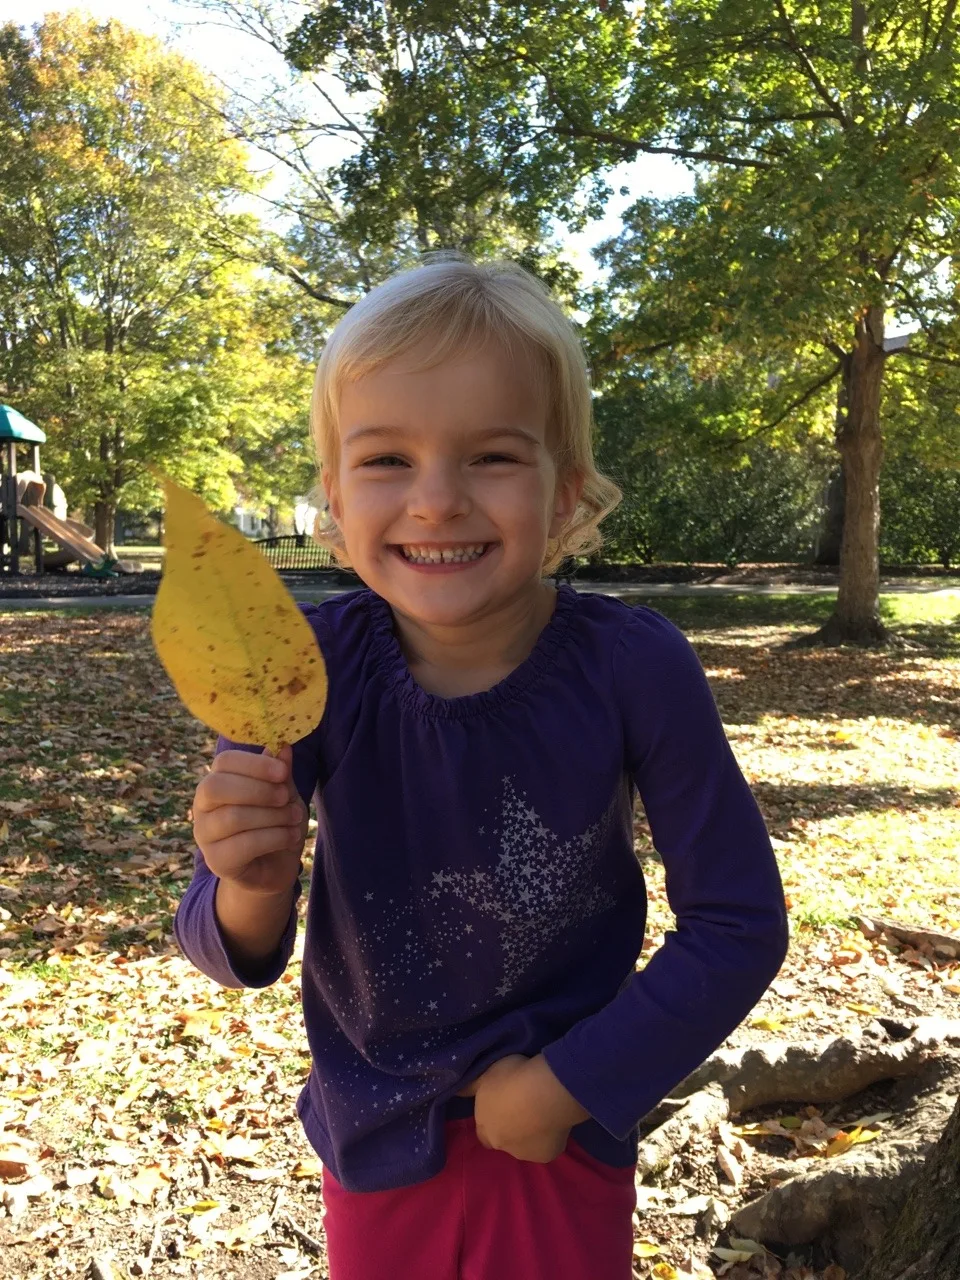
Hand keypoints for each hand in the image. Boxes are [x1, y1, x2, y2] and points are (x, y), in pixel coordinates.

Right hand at [192, 745, 307, 896]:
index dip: (254, 764)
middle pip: (216, 787)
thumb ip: (279, 773)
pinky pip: (243, 845)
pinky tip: (291, 836)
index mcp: (216, 782)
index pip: (224, 762)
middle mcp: (202, 807)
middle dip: (258, 790)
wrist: (274, 868)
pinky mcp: (216, 861)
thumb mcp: (283, 794)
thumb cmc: (275, 823)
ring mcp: (205, 835)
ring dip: (272, 816)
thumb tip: (283, 746)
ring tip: (295, 818)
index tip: (282, 772)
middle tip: (285, 797)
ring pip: (233, 817)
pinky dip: (274, 838)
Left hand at [458, 1054, 590, 1162]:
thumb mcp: (485, 1075)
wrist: (545, 1093)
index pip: (482, 1132)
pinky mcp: (546, 1155)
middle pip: (503, 1140)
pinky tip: (553, 1119)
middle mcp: (501, 1144)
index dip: (491, 1120)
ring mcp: (524, 1153)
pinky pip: (546, 1146)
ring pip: (525, 1146)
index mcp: (484, 1126)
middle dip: (510, 1129)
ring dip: (529, 1133)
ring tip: (540, 1111)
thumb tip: (454, 1092)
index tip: (501, 1106)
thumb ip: (470, 1087)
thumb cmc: (512, 1079)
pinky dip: (549, 1136)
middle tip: (522, 1107)